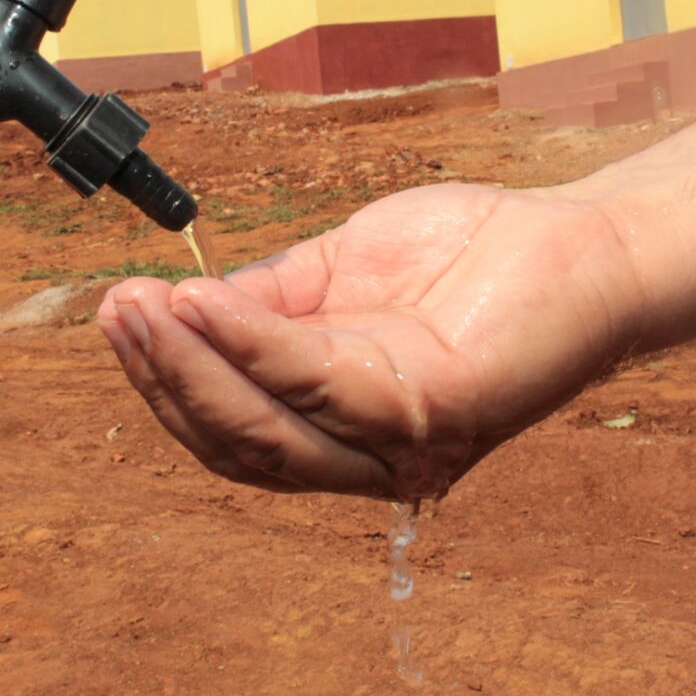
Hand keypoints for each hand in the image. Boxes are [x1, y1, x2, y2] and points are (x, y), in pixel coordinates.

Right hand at [97, 182, 639, 498]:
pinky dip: (250, 341)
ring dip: (190, 367)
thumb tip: (181, 308)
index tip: (121, 312)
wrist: (577, 241)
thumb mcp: (339, 272)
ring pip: (267, 432)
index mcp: (340, 424)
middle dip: (164, 379)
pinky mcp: (437, 416)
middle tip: (117, 310)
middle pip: (237, 445)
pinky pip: (318, 384)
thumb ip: (266, 300)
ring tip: (143, 306)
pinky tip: (205, 302)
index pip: (234, 427)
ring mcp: (402, 445)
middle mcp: (367, 454)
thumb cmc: (466, 258)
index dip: (169, 379)